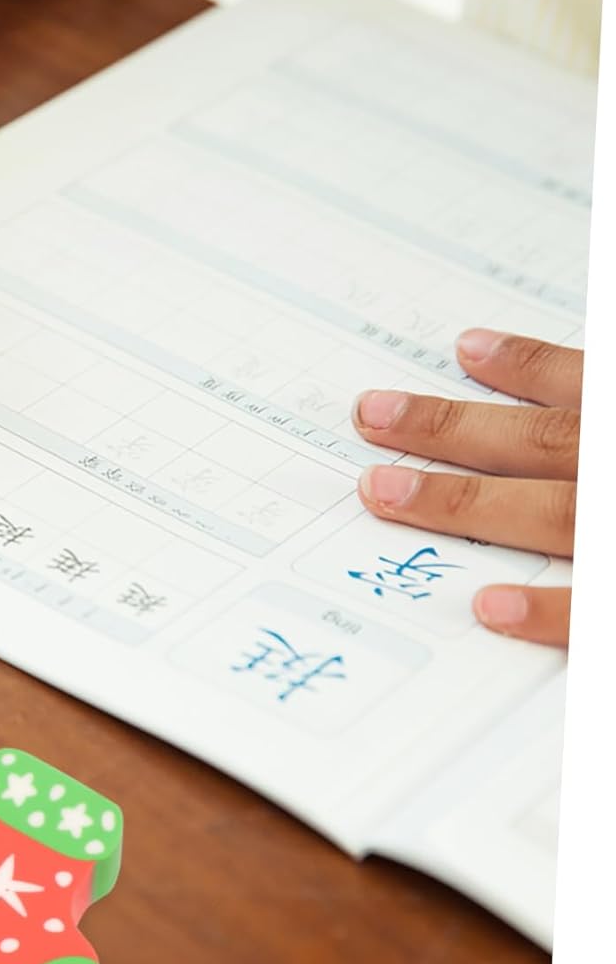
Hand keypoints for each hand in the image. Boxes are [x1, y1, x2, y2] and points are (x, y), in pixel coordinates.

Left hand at [352, 329, 580, 646]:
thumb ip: (603, 408)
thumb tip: (578, 410)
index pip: (592, 384)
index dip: (530, 365)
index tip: (466, 347)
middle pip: (548, 442)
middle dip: (455, 429)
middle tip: (370, 416)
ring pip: (557, 514)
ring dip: (466, 503)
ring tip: (381, 489)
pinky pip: (602, 615)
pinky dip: (550, 610)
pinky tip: (486, 606)